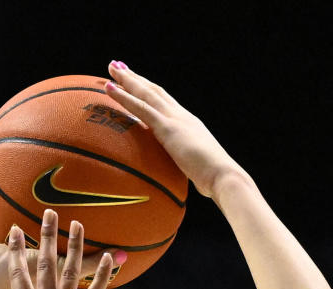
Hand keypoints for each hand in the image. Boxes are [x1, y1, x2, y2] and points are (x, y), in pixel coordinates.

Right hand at [0, 211, 112, 288]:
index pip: (18, 274)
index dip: (17, 251)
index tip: (15, 230)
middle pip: (45, 265)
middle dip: (47, 237)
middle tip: (50, 213)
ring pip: (70, 275)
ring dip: (75, 248)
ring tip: (79, 225)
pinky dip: (101, 279)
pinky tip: (109, 259)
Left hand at [104, 60, 244, 200]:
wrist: (223, 176)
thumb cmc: (213, 179)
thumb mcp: (195, 169)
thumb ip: (184, 166)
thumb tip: (177, 177)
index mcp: (187, 123)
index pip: (165, 102)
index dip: (149, 90)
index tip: (136, 81)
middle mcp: (180, 115)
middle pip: (154, 91)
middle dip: (136, 77)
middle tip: (118, 65)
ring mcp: (174, 119)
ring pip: (146, 93)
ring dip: (127, 80)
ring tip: (111, 68)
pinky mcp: (168, 128)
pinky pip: (141, 108)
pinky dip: (124, 97)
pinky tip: (109, 88)